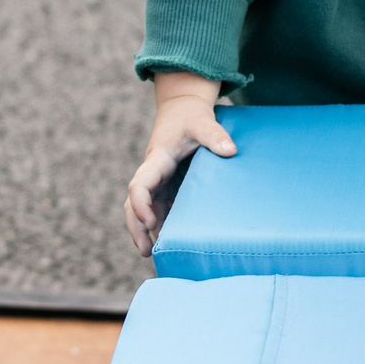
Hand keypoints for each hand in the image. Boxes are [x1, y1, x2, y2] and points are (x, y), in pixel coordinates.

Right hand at [125, 72, 233, 256]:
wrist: (181, 108)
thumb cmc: (190, 116)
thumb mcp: (202, 122)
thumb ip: (215, 135)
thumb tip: (231, 151)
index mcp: (156, 160)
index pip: (139, 185)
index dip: (140, 205)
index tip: (150, 222)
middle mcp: (152, 173)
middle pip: (133, 204)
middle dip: (136, 226)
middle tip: (146, 250)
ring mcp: (157, 181)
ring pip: (143, 209)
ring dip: (144, 230)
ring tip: (153, 254)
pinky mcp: (165, 185)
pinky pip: (157, 209)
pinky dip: (159, 225)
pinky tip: (167, 242)